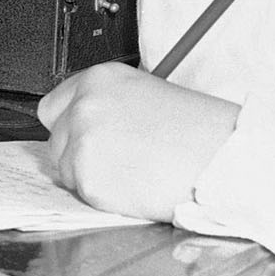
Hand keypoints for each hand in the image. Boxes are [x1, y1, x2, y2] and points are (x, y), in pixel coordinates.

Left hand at [37, 64, 241, 221]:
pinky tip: (133, 186)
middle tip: (116, 159)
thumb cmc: (199, 131)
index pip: (53, 106)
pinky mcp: (89, 179)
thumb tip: (89, 124)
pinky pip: (82, 193)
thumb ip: (110, 105)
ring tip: (133, 171)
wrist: (221, 159)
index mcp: (101, 79)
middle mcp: (86, 106)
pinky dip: (103, 196)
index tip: (85, 137)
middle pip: (55, 139)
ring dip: (91, 176)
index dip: (70, 125)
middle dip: (77, 153)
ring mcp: (83, 142)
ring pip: (65, 169)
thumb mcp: (148, 96)